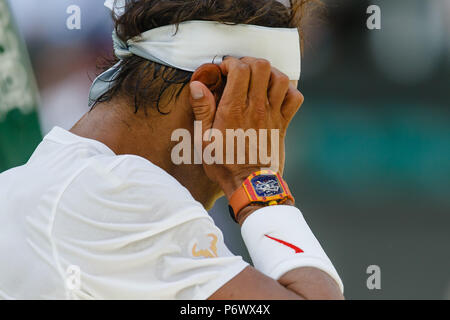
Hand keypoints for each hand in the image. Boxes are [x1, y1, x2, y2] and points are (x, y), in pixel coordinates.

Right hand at [189, 57, 303, 198]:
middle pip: (261, 67)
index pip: (240, 70)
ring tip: (258, 79)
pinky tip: (276, 94)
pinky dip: (288, 91)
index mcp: (234, 109)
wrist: (250, 184)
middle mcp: (256, 108)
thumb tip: (197, 85)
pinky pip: (295, 99)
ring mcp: (273, 115)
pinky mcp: (283, 123)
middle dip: (249, 62)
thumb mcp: (204, 139)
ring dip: (269, 73)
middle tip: (240, 71)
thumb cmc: (225, 164)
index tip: (224, 69)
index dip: (231, 63)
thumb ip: (202, 110)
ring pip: (281, 79)